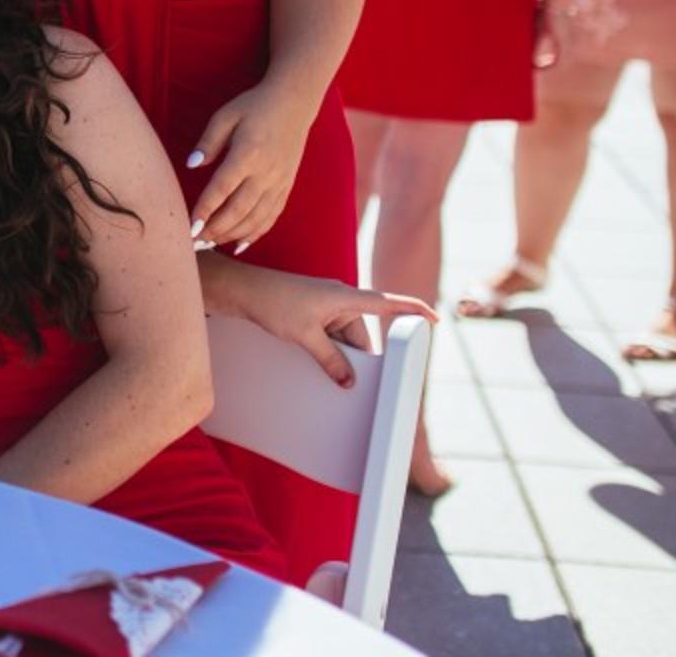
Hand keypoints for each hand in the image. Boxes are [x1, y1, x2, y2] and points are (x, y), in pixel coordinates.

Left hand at [186, 81, 314, 250]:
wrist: (294, 103)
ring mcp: (279, 182)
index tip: (190, 227)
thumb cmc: (253, 107)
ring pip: (255, 218)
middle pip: (238, 210)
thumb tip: (191, 165)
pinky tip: (239, 244)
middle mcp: (266, 172)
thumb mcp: (225, 115)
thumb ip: (208, 141)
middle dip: (215, 230)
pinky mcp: (286, 186)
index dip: (205, 210)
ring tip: (211, 244)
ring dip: (232, 235)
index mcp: (248, 153)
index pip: (222, 189)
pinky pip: (271, 216)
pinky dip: (255, 233)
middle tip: (195, 242)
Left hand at [222, 265, 437, 387]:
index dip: (413, 310)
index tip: (435, 319)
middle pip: (363, 335)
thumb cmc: (273, 303)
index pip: (388, 302)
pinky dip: (329, 352)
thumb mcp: (304, 336)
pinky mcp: (313, 314)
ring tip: (332, 378)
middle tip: (359, 385)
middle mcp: (340, 300)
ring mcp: (326, 307)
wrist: (240, 290)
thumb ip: (330, 360)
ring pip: (346, 340)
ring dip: (341, 358)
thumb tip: (349, 382)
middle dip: (361, 359)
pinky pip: (331, 337)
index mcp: (346, 297)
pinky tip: (321, 369)